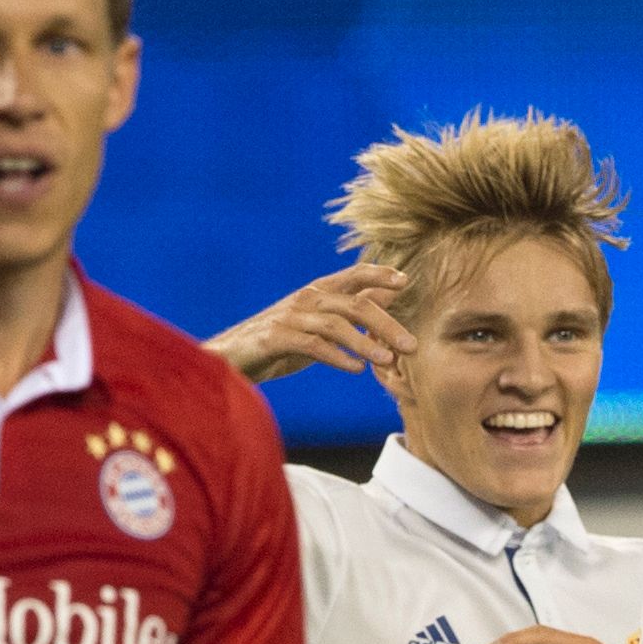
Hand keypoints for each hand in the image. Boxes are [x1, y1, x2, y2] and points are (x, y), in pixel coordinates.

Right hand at [208, 264, 416, 384]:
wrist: (230, 358)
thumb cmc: (280, 342)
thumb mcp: (320, 324)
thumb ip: (352, 309)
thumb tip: (390, 294)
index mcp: (317, 292)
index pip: (354, 275)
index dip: (379, 274)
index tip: (405, 281)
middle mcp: (306, 299)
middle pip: (353, 304)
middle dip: (386, 323)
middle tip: (412, 345)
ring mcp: (289, 317)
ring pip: (335, 325)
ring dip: (365, 343)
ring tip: (388, 361)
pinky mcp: (275, 339)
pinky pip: (311, 345)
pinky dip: (336, 356)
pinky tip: (356, 369)